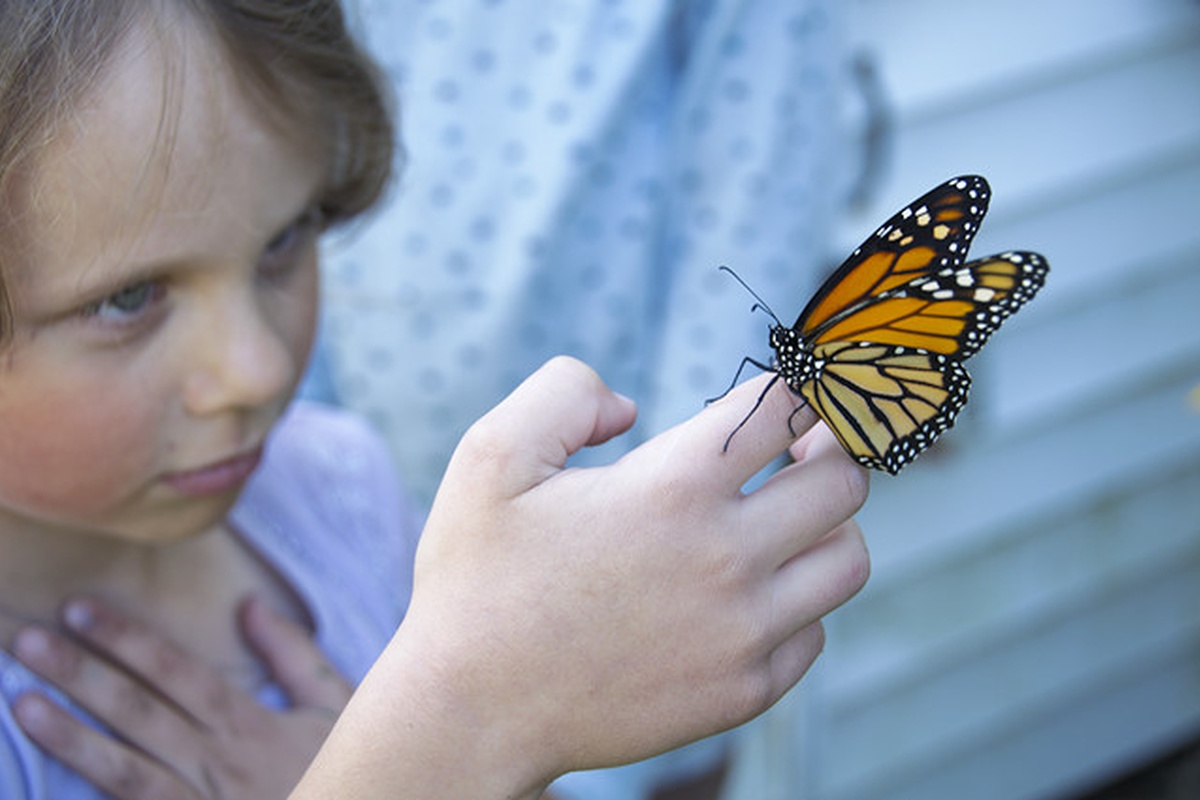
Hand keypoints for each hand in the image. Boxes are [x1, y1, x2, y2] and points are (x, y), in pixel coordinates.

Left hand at [12, 596, 349, 798]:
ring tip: (23, 705)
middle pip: (139, 712)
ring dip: (69, 736)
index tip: (81, 610)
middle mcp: (217, 761)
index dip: (127, 641)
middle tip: (28, 641)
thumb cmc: (341, 770)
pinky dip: (93, 796)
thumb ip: (295, 656)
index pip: (177, 672)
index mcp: (249, 724)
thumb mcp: (336, 707)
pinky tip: (52, 782)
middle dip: (81, 675)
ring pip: (122, 769)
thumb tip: (250, 603)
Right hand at [296, 356, 869, 799]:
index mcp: (673, 487)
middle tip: (792, 454)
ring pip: (848, 560)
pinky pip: (815, 633)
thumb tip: (629, 405)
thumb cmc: (476, 579)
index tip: (780, 399)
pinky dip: (797, 606)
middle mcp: (725, 557)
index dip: (793, 388)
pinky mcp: (742, 691)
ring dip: (825, 529)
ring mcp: (742, 632)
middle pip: (844, 482)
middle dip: (825, 452)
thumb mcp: (492, 455)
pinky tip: (747, 596)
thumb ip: (565, 393)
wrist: (471, 711)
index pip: (788, 409)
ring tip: (780, 524)